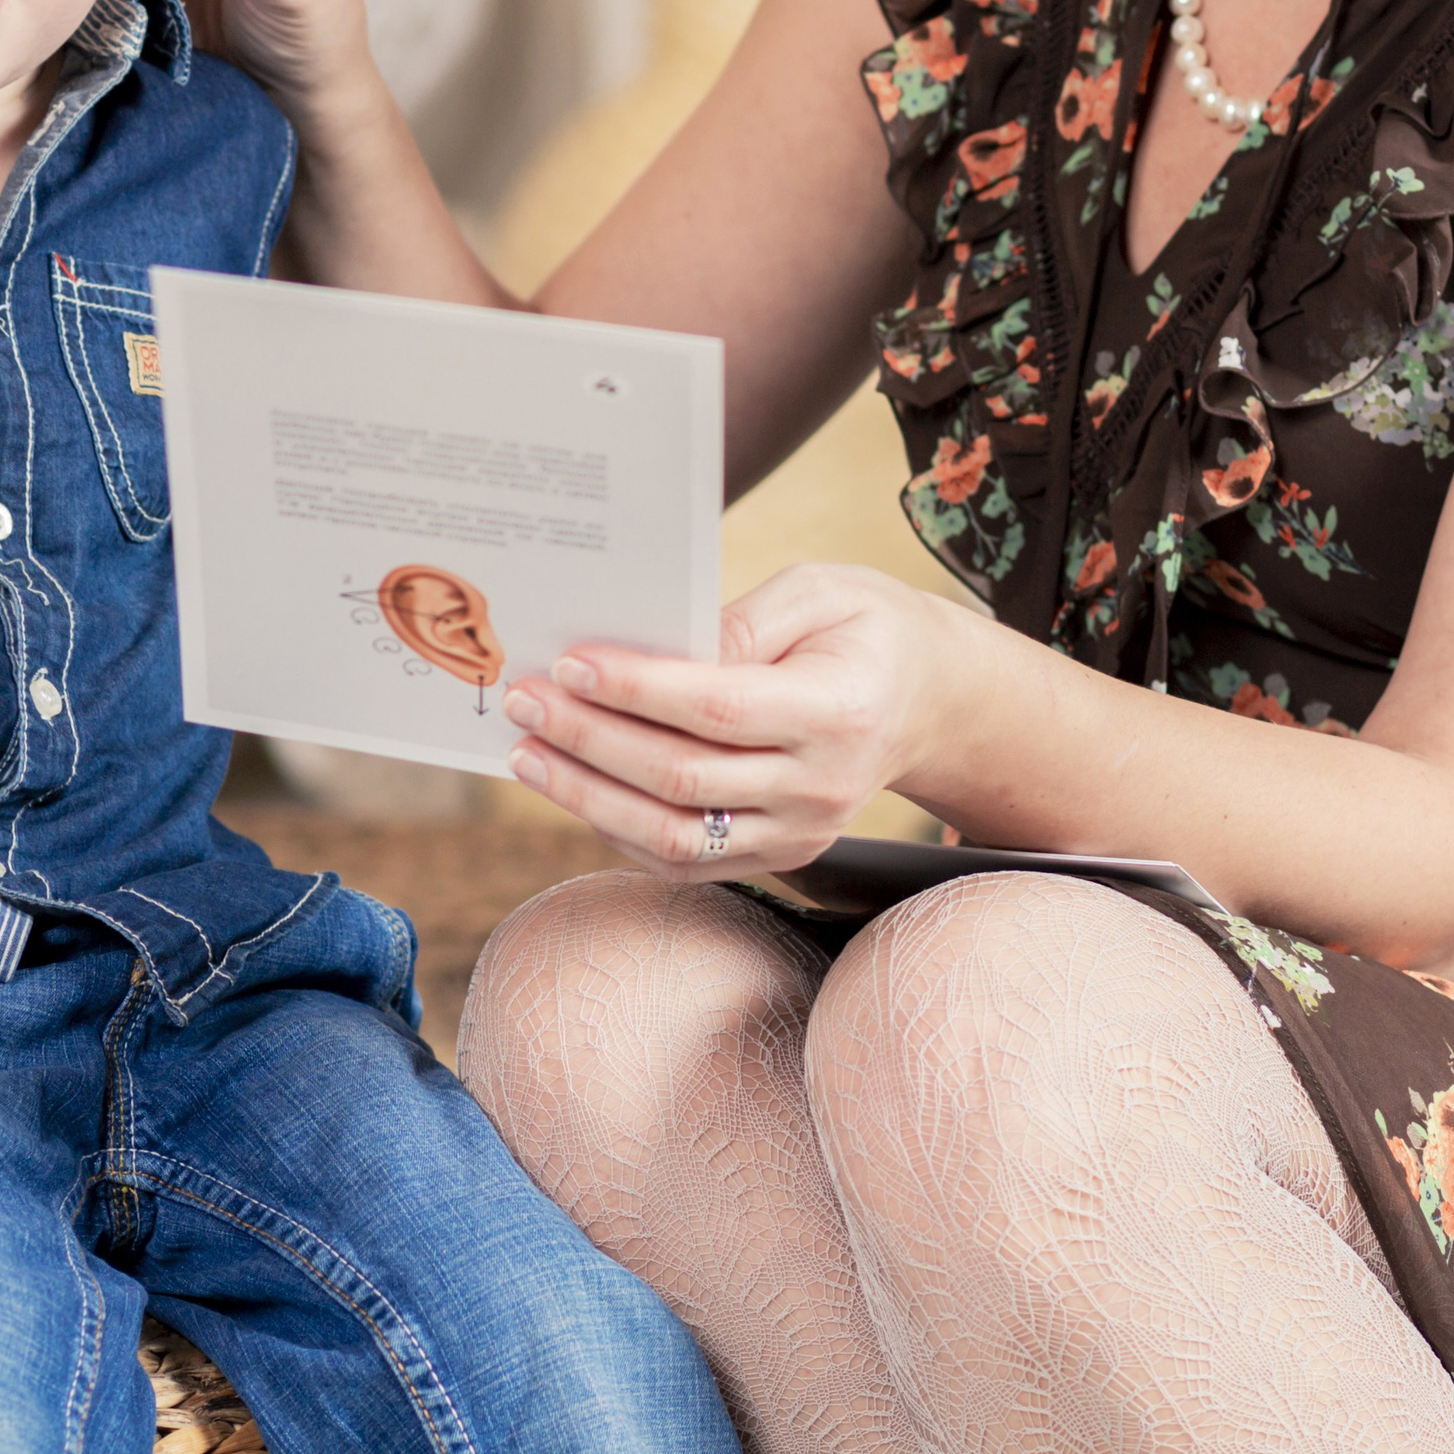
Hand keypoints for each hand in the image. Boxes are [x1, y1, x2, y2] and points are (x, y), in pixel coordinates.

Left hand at [499, 563, 962, 877]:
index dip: (636, 690)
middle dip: (589, 739)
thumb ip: (743, 619)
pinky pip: (685, 862)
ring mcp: (801, 834)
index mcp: (837, 710)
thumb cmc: (862, 629)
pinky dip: (618, 828)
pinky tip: (572, 786)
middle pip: (683, 779)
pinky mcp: (779, 857)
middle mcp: (821, 787)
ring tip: (527, 752)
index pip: (718, 708)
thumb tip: (660, 648)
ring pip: (675, 836)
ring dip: (587, 796)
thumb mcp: (820, 591)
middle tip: (523, 699)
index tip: (569, 663)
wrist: (930, 701)